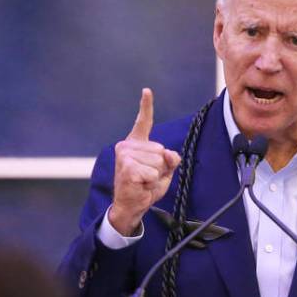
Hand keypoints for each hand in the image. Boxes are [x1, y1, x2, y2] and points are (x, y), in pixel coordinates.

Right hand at [109, 88, 181, 235]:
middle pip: (162, 151)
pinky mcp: (127, 168)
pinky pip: (153, 173)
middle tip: (148, 177)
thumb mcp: (164, 171)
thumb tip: (169, 154)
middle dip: (162, 168)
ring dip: (156, 176)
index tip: (147, 90)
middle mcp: (127, 146)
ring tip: (144, 181)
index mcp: (136, 143)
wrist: (130, 206)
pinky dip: (151, 183)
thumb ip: (170, 159)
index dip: (146, 106)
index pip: (143, 122)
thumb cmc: (146, 187)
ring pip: (159, 162)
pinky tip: (140, 185)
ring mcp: (125, 156)